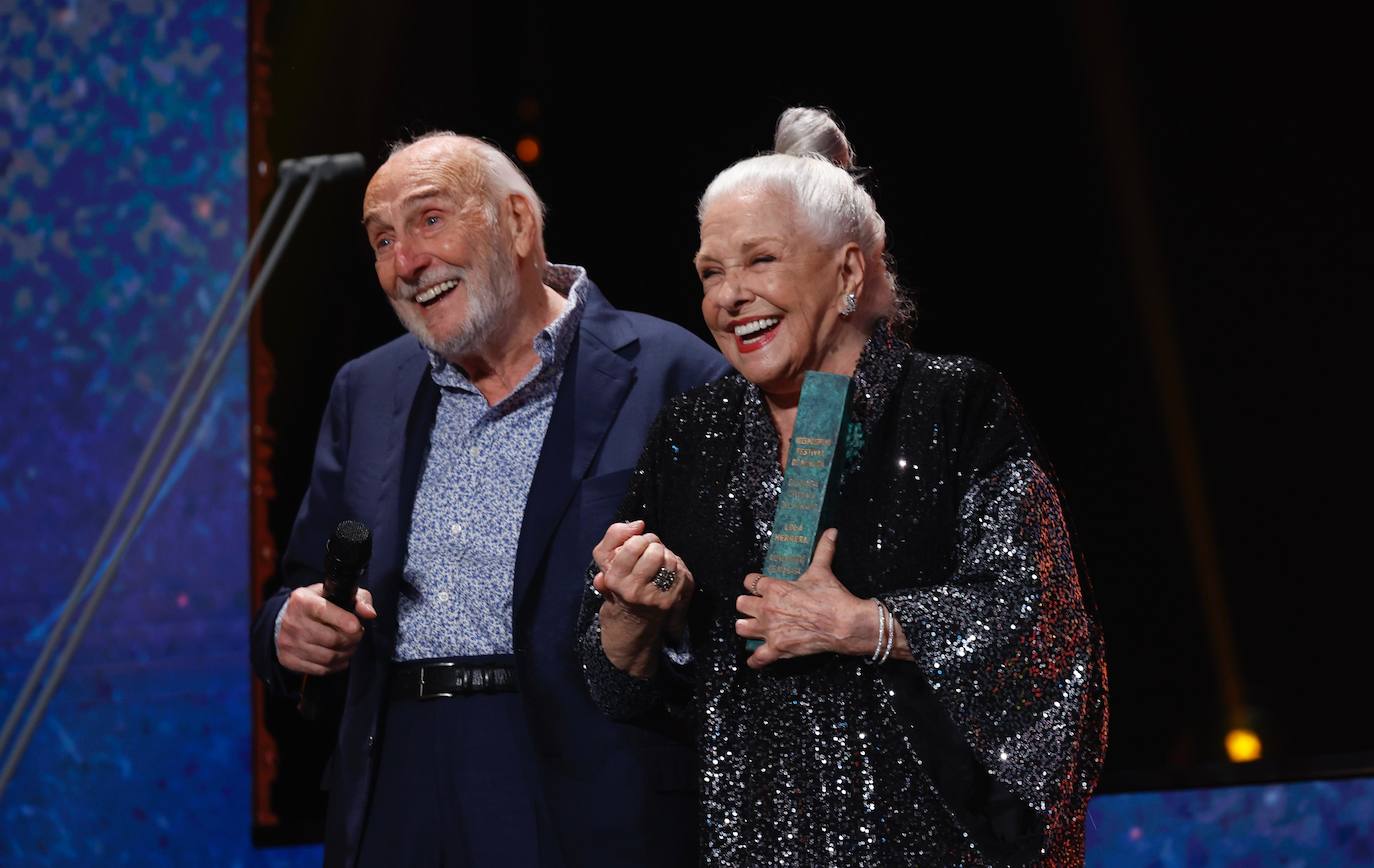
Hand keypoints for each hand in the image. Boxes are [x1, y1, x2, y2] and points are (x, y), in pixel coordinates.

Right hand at [276, 583, 376, 675]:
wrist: (286, 619)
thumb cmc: (319, 604)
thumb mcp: (338, 593)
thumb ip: (359, 599)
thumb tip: (370, 613)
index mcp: (303, 601)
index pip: (327, 612)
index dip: (348, 623)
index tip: (358, 626)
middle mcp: (293, 621)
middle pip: (332, 639)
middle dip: (351, 640)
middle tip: (356, 637)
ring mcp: (288, 642)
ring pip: (328, 657)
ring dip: (346, 654)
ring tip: (349, 646)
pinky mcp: (288, 660)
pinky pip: (320, 669)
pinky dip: (335, 666)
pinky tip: (339, 657)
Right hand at [592, 520, 694, 675]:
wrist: (632, 623)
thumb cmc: (618, 587)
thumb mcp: (605, 563)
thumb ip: (613, 538)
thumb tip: (638, 524)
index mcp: (615, 579)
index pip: (633, 546)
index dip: (639, 538)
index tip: (638, 543)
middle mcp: (634, 590)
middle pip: (654, 551)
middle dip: (654, 545)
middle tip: (650, 550)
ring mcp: (655, 597)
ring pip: (670, 560)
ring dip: (666, 555)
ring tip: (659, 561)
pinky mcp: (671, 601)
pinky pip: (681, 572)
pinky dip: (677, 567)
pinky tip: (668, 572)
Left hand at [734, 529, 875, 668]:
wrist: (845, 624)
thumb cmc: (832, 597)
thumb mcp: (822, 570)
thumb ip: (823, 549)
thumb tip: (831, 531)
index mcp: (774, 587)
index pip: (749, 581)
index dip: (754, 584)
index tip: (760, 587)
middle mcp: (766, 608)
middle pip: (741, 604)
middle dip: (748, 605)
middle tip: (758, 608)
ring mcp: (770, 630)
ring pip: (741, 628)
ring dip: (747, 628)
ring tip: (756, 628)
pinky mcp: (777, 649)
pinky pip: (757, 658)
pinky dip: (756, 660)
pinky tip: (758, 658)